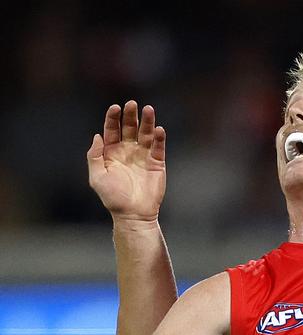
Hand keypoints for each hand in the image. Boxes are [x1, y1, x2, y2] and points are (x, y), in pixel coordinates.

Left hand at [87, 101, 166, 221]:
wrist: (134, 213)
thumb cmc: (114, 197)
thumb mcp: (97, 177)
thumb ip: (95, 156)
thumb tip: (97, 135)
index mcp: (112, 152)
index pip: (112, 130)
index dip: (113, 117)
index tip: (115, 107)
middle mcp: (128, 150)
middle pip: (130, 127)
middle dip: (131, 115)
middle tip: (132, 104)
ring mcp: (143, 155)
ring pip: (146, 133)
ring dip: (147, 121)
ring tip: (149, 109)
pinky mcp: (157, 162)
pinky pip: (158, 146)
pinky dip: (159, 137)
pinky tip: (159, 130)